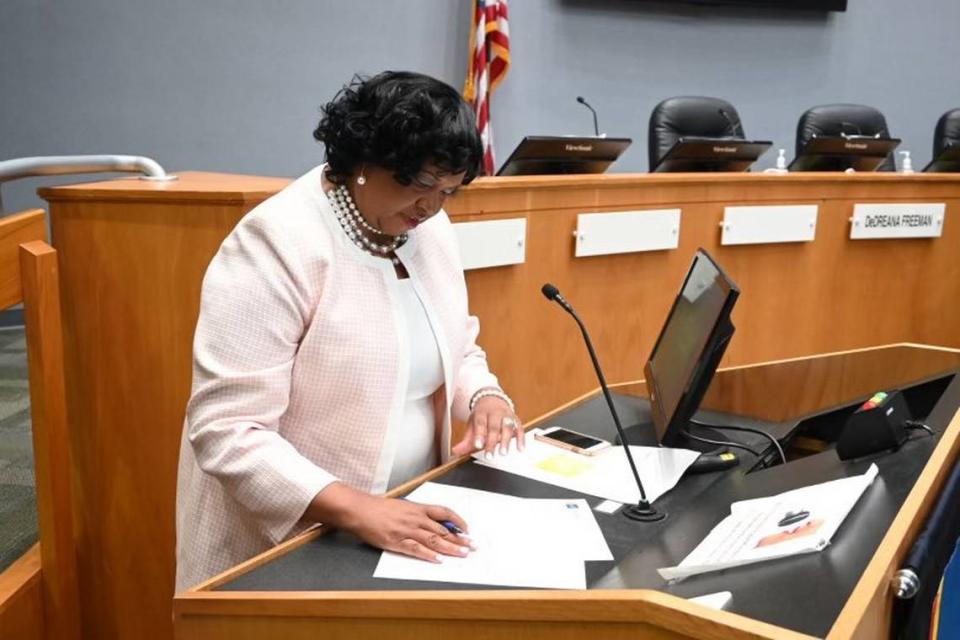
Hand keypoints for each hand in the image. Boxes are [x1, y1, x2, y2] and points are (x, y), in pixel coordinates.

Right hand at [309, 483, 473, 562]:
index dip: (459, 521)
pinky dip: (428, 554)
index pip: (445, 512)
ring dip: (450, 548)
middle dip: (460, 539)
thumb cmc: (380, 508)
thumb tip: (435, 523)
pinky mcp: (396, 541)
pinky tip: (438, 559)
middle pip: (443, 529)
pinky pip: (416, 549)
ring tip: (462, 554)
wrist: (360, 510)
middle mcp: (415, 518)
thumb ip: (419, 514)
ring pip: (434, 539)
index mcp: (418, 508)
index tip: (468, 529)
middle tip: (472, 546)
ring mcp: (407, 530)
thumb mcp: (403, 507)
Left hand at [452, 395, 523, 457]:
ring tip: (504, 453)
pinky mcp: (516, 418)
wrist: (492, 398)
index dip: (479, 434)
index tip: (478, 445)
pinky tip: (520, 448)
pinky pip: (520, 428)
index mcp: (481, 412)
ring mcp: (506, 415)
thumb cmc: (481, 415)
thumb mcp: (472, 425)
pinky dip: (520, 438)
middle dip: (492, 442)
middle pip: (494, 427)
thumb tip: (456, 452)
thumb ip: (466, 440)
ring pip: (508, 426)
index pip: (480, 423)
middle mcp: (495, 412)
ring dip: (506, 440)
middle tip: (490, 455)